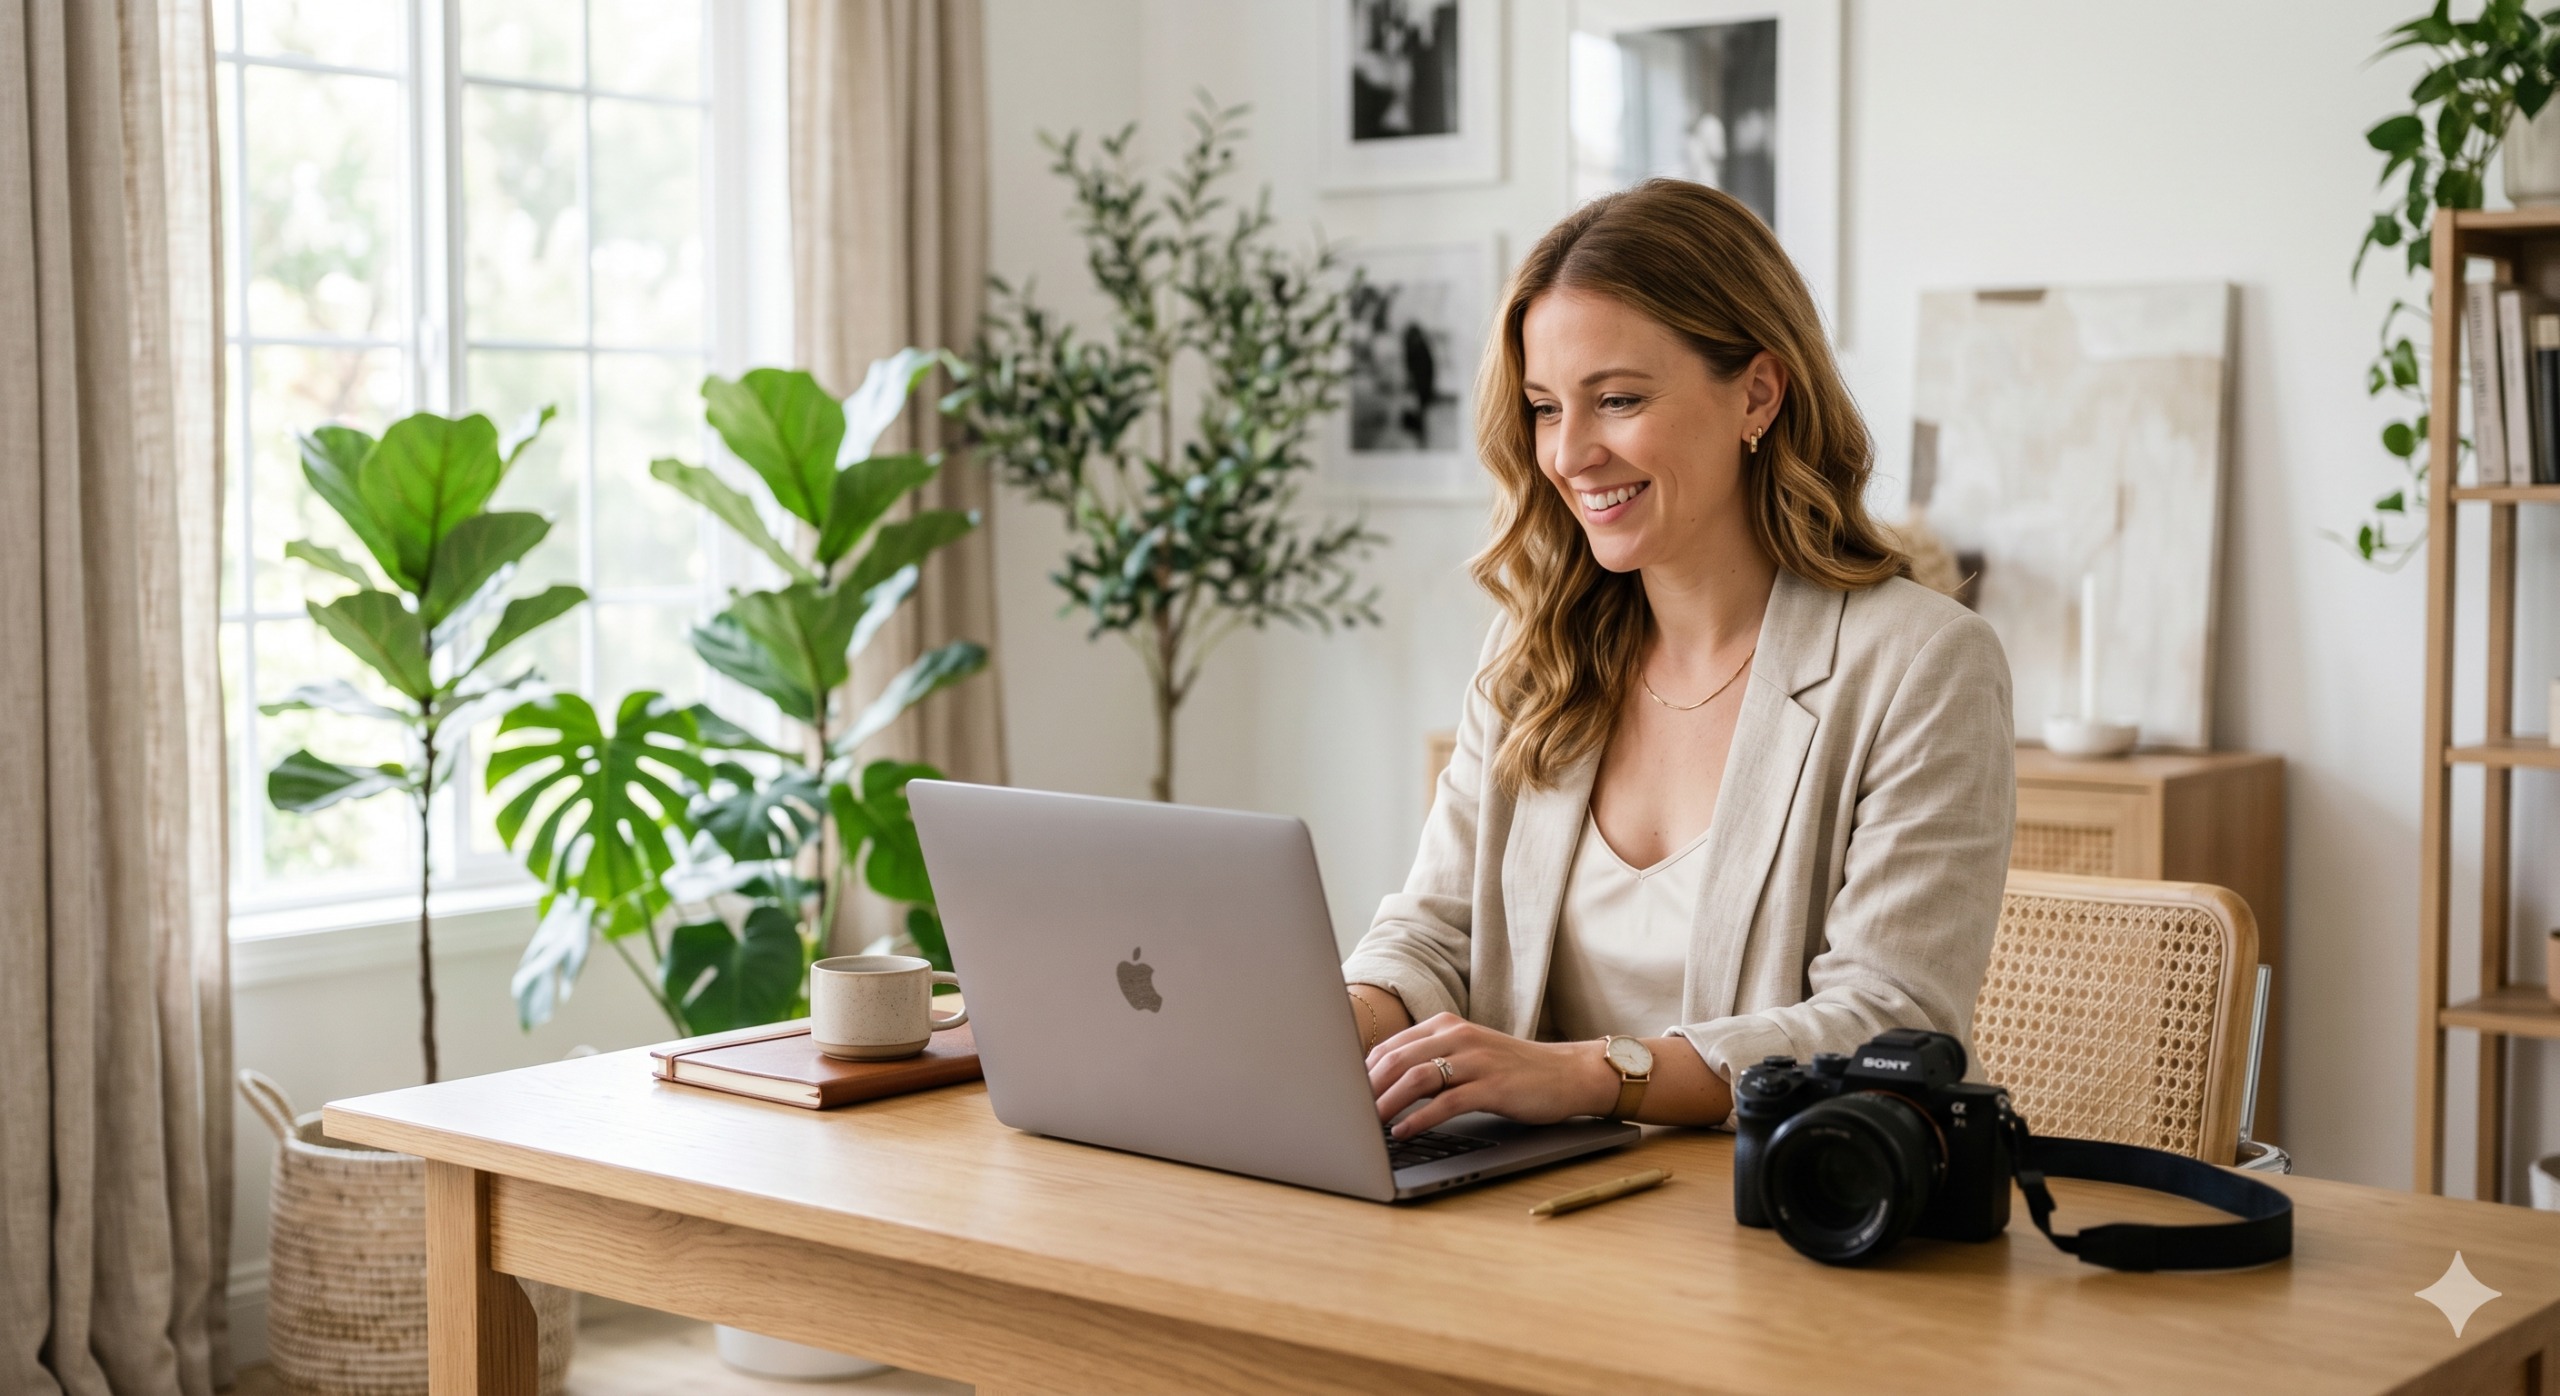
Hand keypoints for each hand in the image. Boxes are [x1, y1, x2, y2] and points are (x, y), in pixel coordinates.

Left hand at [1365, 1013, 1618, 1137]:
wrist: (1566, 1073)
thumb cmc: (1513, 1070)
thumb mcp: (1468, 1055)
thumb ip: (1431, 1061)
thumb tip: (1382, 1085)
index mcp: (1446, 1025)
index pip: (1390, 1046)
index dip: (1362, 1073)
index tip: (1345, 1096)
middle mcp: (1457, 1036)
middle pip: (1397, 1059)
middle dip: (1367, 1089)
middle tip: (1347, 1114)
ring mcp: (1476, 1060)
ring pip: (1416, 1078)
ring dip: (1386, 1103)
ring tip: (1367, 1124)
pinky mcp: (1492, 1086)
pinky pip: (1446, 1102)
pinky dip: (1418, 1118)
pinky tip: (1403, 1131)